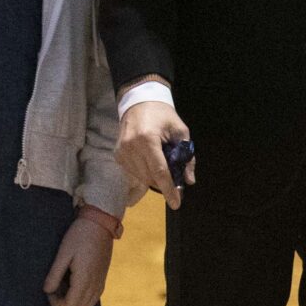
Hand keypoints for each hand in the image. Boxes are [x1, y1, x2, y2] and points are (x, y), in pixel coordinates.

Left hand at [43, 217, 114, 305]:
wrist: (101, 223)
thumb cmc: (79, 236)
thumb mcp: (63, 253)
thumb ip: (55, 274)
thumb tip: (47, 291)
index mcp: (84, 279)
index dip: (55, 303)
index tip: (48, 290)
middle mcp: (95, 284)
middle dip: (63, 303)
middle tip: (55, 286)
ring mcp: (101, 282)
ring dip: (74, 300)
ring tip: (65, 284)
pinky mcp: (103, 277)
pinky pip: (94, 297)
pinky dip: (83, 296)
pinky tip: (75, 282)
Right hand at [116, 95, 191, 210]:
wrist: (139, 102)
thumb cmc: (163, 115)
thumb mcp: (180, 131)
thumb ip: (186, 156)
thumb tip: (188, 180)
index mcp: (147, 140)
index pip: (160, 171)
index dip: (169, 189)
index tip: (176, 203)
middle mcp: (131, 147)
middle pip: (150, 177)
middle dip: (165, 184)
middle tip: (177, 183)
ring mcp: (122, 152)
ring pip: (141, 178)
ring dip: (154, 179)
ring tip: (164, 167)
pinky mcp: (117, 155)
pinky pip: (133, 173)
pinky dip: (145, 173)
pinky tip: (151, 163)